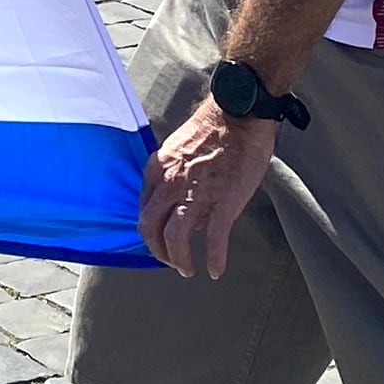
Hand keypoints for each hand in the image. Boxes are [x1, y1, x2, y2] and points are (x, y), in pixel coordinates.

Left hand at [139, 106, 280, 277]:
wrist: (239, 113)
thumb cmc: (213, 127)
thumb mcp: (179, 149)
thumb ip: (174, 176)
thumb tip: (183, 204)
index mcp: (158, 169)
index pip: (144, 208)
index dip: (151, 229)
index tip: (160, 238)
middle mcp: (170, 185)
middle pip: (150, 229)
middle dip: (158, 251)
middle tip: (170, 260)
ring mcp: (195, 195)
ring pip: (175, 240)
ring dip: (179, 260)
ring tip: (188, 270)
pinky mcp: (222, 204)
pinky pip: (214, 241)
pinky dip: (214, 260)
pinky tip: (216, 270)